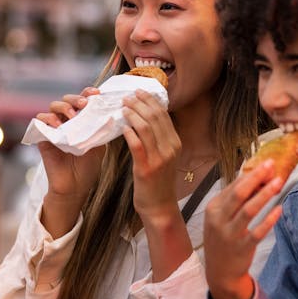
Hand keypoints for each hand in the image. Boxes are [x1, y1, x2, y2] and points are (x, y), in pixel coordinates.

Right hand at [36, 87, 105, 237]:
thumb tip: (112, 114)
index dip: (88, 93)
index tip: (97, 93)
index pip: (84, 100)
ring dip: (64, 106)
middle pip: (68, 99)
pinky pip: (39, 120)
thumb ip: (101, 129)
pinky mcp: (43, 136)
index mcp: (82, 120)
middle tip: (84, 104)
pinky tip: (58, 124)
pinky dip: (48, 118)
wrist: (75, 186)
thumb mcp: (99, 145)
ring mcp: (54, 127)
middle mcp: (67, 121)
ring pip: (53, 105)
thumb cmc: (88, 166)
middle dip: (76, 98)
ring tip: (73, 116)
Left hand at [121, 89, 181, 222]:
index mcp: (175, 143)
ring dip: (133, 114)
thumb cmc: (158, 180)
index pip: (163, 115)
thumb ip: (158, 138)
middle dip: (140, 103)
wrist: (159, 206)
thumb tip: (145, 117)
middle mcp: (170, 148)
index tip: (139, 92)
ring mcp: (159, 158)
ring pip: (146, 128)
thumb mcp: (164, 156)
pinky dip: (129, 132)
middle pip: (155, 117)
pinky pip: (137, 145)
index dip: (151, 101)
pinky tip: (122, 126)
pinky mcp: (146, 168)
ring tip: (123, 107)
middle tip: (128, 96)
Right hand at [204, 160, 284, 298]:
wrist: (220, 271)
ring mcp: (230, 234)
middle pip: (239, 194)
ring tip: (279, 182)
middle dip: (256, 178)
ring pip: (249, 210)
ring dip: (265, 194)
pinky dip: (269, 220)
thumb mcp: (222, 217)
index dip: (251, 174)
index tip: (267, 164)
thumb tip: (254, 177)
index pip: (234, 186)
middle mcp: (219, 219)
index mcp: (213, 208)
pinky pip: (258, 232)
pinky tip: (279, 209)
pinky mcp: (242, 248)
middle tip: (272, 165)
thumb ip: (236, 199)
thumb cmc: (223, 238)